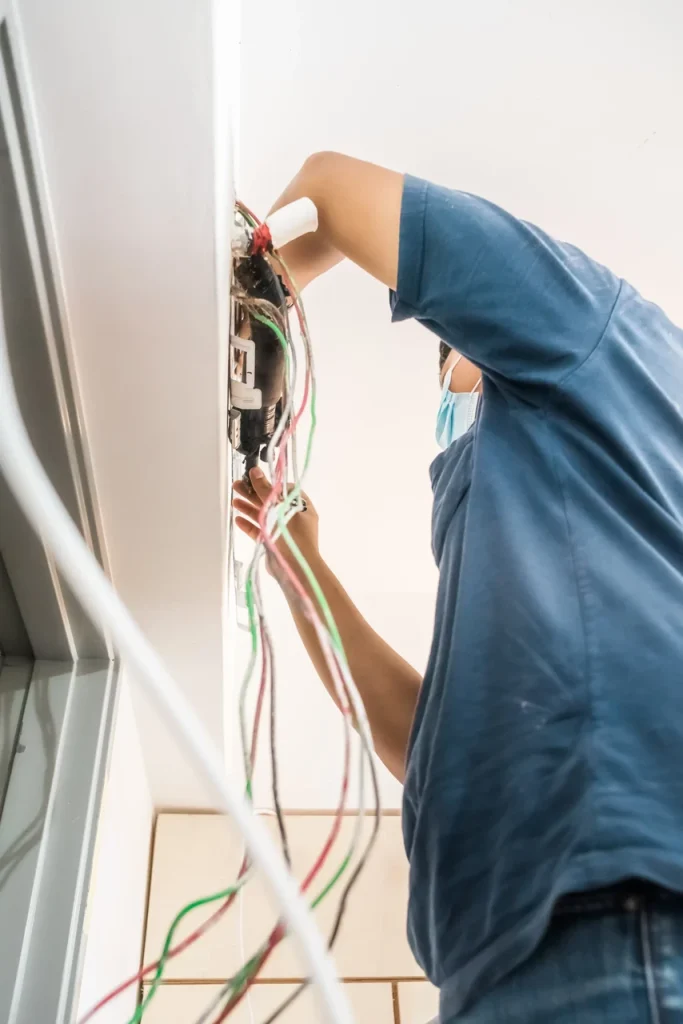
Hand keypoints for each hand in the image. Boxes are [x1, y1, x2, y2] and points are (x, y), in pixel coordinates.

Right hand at [232, 467, 319, 581]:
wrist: (294, 568)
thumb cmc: (292, 536)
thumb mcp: (279, 509)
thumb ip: (266, 491)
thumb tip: (256, 472)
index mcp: (300, 506)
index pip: (284, 490)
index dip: (269, 483)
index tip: (254, 479)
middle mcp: (292, 517)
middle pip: (271, 501)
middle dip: (254, 493)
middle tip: (237, 486)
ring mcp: (282, 530)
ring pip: (264, 515)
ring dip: (249, 507)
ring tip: (234, 500)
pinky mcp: (273, 542)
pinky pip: (259, 531)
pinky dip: (249, 525)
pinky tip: (238, 519)